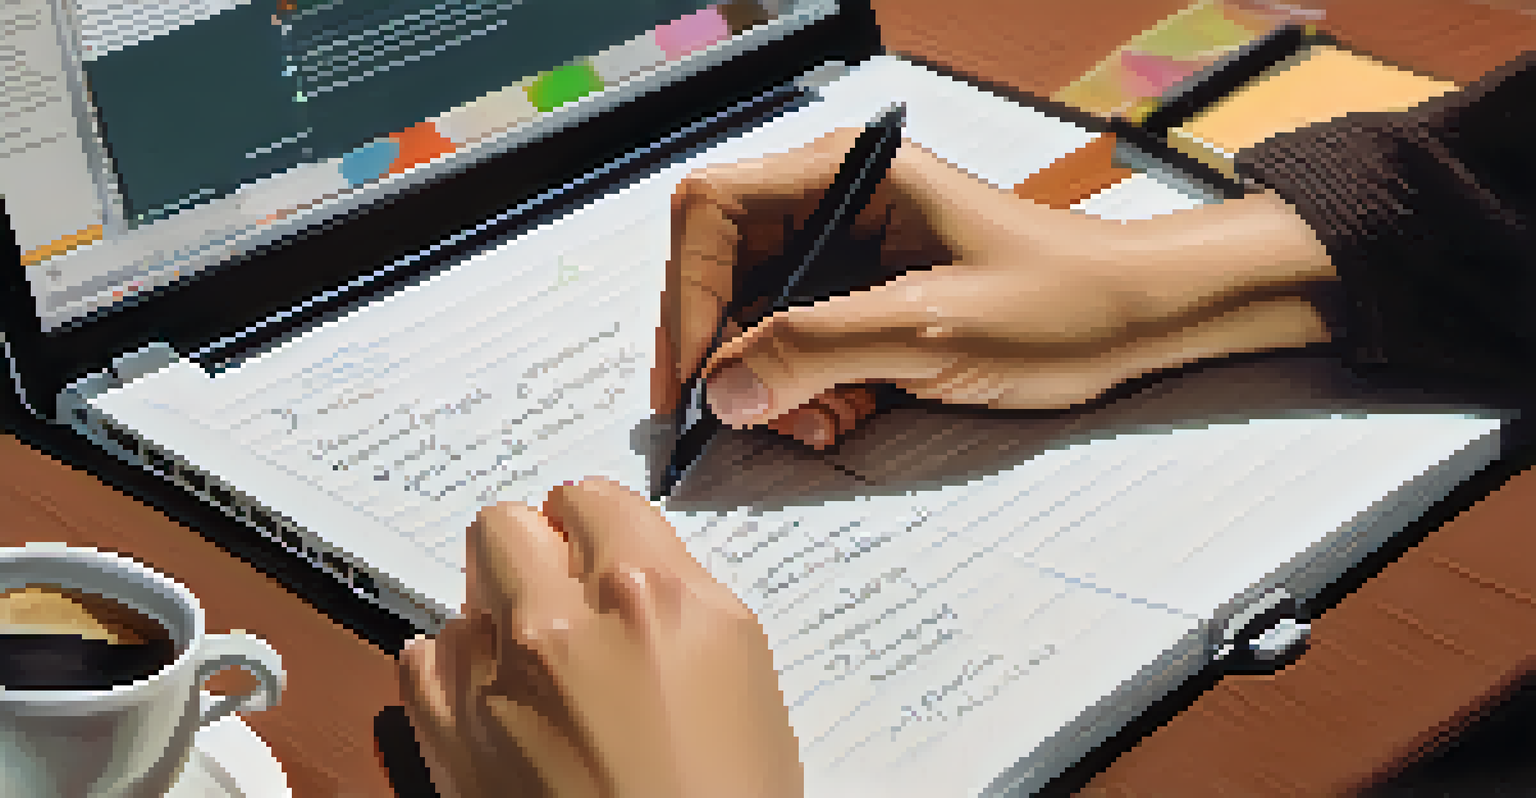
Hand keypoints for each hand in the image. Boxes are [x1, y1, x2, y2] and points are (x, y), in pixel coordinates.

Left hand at [397, 477, 801, 797]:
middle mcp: (564, 620)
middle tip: (563, 598)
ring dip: (495, 614)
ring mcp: (496, 675)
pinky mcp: (448, 732)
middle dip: (533, 552)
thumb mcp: (740, 664)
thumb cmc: (722, 797)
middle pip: (507, 524)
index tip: (599, 553)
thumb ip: (678, 591)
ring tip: (539, 668)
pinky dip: (454, 668)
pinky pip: (423, 654)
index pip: (589, 497)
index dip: (593, 527)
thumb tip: (628, 561)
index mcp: (651, 594)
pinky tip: (499, 701)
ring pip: (465, 589)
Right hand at [654, 128, 1338, 441]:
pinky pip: (797, 342)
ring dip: (768, 382)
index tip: (692, 379)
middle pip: (723, 268)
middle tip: (746, 420)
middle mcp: (833, 203)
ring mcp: (847, 251)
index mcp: (846, 175)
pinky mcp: (865, 297)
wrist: (1139, 319)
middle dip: (727, 351)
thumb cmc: (1058, 305)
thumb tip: (719, 391)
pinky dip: (803, 389)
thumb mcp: (930, 330)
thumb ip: (816, 351)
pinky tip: (839, 419)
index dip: (689, 295)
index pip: (713, 211)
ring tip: (817, 426)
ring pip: (755, 316)